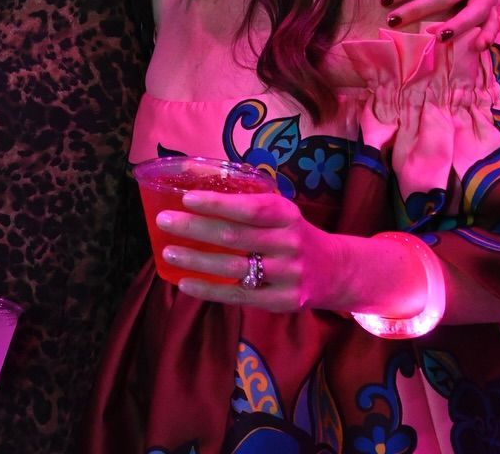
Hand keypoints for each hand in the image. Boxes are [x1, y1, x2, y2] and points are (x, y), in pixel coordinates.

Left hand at [156, 189, 340, 312]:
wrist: (335, 270)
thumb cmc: (292, 235)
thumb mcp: (282, 213)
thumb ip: (250, 207)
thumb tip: (195, 198)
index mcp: (287, 215)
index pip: (251, 207)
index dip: (218, 204)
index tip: (186, 198)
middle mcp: (289, 243)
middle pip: (236, 236)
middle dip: (195, 228)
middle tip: (164, 221)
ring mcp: (288, 274)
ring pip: (234, 267)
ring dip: (196, 261)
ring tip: (168, 253)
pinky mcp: (282, 301)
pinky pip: (239, 295)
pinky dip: (209, 290)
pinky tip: (185, 283)